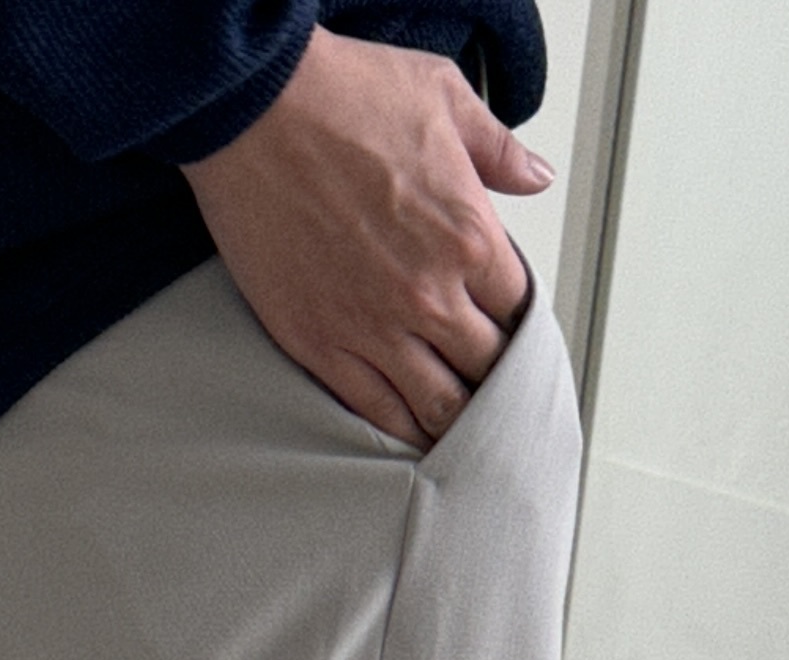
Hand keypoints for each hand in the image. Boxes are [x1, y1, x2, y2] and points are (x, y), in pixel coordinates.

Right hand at [181, 29, 549, 446]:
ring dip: (455, 417)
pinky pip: (376, 413)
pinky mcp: (321, 346)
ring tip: (459, 422)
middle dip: (491, 373)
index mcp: (469, 237)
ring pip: (438, 405)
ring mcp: (374, 329)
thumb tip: (535, 176)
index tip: (506, 322)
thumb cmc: (339, 96)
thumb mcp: (442, 96)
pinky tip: (411, 435)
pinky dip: (401, 431)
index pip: (518, 308)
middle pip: (485, 366)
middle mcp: (429, 295)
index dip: (517, 318)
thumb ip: (497, 147)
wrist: (253, 111)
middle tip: (485, 377)